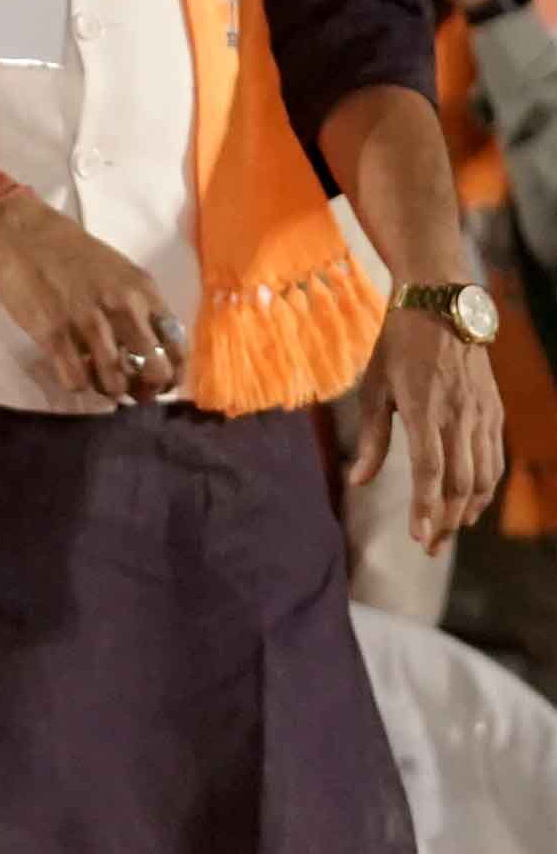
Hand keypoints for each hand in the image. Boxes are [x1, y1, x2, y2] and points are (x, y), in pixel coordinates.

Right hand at [0, 195, 183, 403]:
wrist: (22, 235)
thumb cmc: (75, 254)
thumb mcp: (123, 274)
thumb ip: (142, 307)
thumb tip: (155, 350)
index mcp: (144, 292)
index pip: (177, 347)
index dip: (173, 373)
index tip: (161, 381)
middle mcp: (122, 309)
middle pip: (153, 371)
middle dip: (145, 390)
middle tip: (132, 389)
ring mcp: (87, 322)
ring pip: (115, 382)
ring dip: (110, 390)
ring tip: (99, 382)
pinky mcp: (53, 333)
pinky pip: (76, 380)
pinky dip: (78, 385)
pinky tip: (72, 372)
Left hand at [353, 305, 504, 552]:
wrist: (442, 306)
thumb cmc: (397, 345)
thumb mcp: (374, 386)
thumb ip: (371, 437)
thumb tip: (358, 481)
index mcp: (424, 409)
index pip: (428, 470)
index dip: (425, 507)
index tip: (417, 537)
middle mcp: (459, 416)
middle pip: (460, 482)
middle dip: (445, 520)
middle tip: (428, 546)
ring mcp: (482, 415)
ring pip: (483, 476)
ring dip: (468, 509)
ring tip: (448, 530)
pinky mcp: (494, 412)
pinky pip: (495, 459)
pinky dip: (487, 487)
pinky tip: (472, 502)